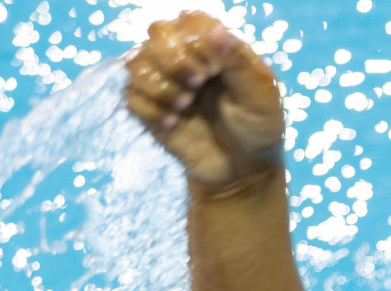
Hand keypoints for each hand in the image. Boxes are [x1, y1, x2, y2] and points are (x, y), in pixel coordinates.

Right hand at [124, 13, 285, 191]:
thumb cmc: (257, 126)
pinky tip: (173, 123)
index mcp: (214, 45)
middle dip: (173, 59)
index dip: (195, 42)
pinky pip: (131, 96)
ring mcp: (165, 81)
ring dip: (160, 85)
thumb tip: (215, 30)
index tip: (213, 71)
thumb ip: (238, 62)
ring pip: (136, 62)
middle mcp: (185, 57)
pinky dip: (151, 109)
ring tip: (185, 105)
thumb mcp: (260, 95)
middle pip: (157, 32)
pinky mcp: (151, 108)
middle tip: (196, 85)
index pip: (190, 21)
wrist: (243, 169)